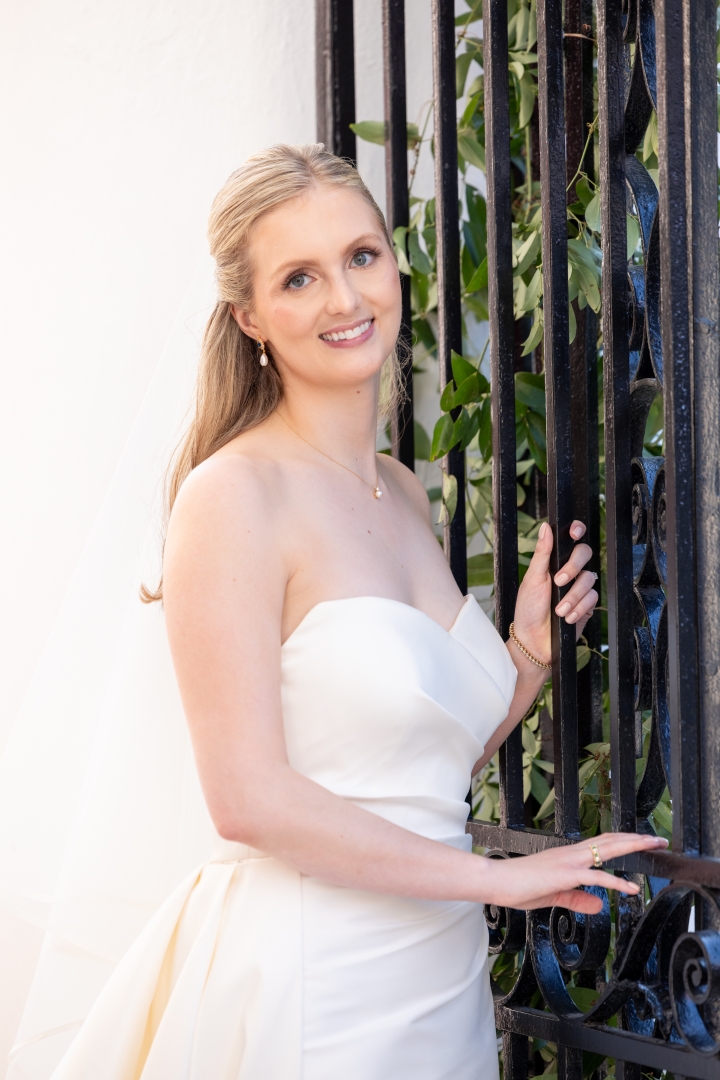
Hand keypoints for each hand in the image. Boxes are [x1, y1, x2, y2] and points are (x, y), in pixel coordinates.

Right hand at [481, 833, 667, 912]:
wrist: (496, 881)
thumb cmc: (518, 886)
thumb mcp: (553, 896)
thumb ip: (577, 899)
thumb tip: (599, 906)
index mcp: (569, 856)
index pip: (603, 844)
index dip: (624, 841)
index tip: (642, 842)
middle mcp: (572, 853)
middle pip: (611, 841)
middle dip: (637, 839)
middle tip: (659, 840)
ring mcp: (569, 862)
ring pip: (608, 850)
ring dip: (633, 847)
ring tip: (653, 847)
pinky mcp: (564, 875)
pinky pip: (596, 877)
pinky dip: (616, 882)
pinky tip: (631, 889)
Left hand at [510, 520, 596, 665]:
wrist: (535, 641)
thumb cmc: (528, 610)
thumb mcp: (532, 579)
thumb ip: (542, 553)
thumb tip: (546, 527)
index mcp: (554, 563)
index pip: (570, 540)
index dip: (577, 530)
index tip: (574, 533)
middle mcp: (569, 572)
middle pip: (585, 554)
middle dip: (573, 567)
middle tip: (559, 582)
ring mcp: (579, 588)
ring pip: (590, 578)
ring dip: (573, 596)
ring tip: (558, 610)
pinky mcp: (587, 604)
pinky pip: (593, 597)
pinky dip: (579, 607)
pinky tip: (567, 617)